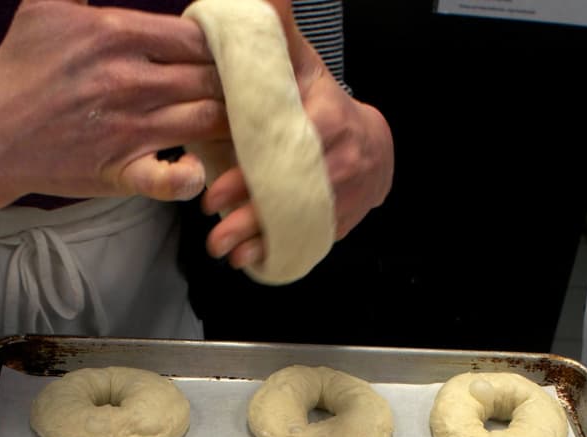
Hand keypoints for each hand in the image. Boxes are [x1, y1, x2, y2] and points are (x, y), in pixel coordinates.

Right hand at [0, 0, 231, 205]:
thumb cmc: (19, 70)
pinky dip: (192, 176)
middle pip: (209, 78)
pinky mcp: (123, 171)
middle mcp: (129, 81)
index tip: (219, 56)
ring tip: (232, 124)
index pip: (194, 36)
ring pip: (205, 122)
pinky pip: (173, 179)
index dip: (216, 45)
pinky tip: (196, 168)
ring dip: (224, 123)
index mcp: (115, 34)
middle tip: (237, 92)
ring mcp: (129, 129)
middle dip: (229, 84)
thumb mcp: (44, 7)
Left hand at [200, 1, 393, 270]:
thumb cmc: (324, 106)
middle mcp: (340, 165)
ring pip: (297, 227)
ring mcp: (343, 199)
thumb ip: (278, 39)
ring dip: (259, 244)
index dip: (249, 177)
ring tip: (225, 252)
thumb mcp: (303, 68)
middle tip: (212, 232)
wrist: (373, 147)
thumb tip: (260, 0)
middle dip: (248, 220)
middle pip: (289, 198)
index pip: (285, 154)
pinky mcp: (339, 225)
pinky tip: (251, 261)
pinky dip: (278, 253)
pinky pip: (308, 242)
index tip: (214, 193)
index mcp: (327, 124)